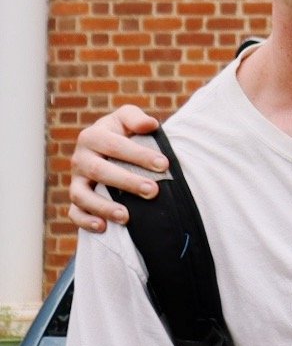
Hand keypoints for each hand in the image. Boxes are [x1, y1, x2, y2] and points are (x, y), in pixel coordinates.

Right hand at [69, 104, 168, 232]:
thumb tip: (150, 124)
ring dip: (103, 206)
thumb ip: (136, 118)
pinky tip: (103, 227)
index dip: (139, 155)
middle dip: (127, 182)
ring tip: (126, 216)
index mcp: (93, 136)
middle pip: (100, 171)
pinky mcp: (76, 198)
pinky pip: (74, 212)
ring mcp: (76, 180)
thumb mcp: (127, 118)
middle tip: (153, 191)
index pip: (115, 146)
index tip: (164, 164)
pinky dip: (85, 221)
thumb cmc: (122, 133)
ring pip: (82, 195)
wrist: (108, 149)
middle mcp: (80, 159)